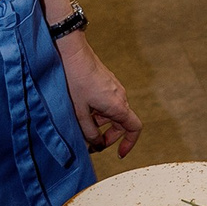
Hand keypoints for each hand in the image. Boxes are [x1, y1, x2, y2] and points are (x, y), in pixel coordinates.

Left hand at [57, 33, 141, 155]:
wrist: (72, 53)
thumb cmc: (75, 81)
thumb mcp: (79, 112)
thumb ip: (89, 131)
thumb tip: (95, 143)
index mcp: (118, 106)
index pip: (134, 128)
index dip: (129, 143)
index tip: (119, 153)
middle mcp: (121, 97)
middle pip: (123, 123)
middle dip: (110, 136)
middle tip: (93, 143)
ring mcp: (115, 88)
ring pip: (113, 112)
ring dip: (101, 123)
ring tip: (83, 124)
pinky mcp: (107, 82)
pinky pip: (108, 102)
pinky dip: (99, 111)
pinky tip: (82, 109)